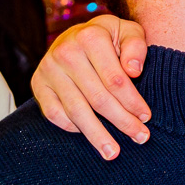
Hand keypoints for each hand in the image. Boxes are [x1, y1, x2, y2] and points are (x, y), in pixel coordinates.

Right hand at [32, 14, 150, 159]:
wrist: (76, 34)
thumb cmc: (109, 37)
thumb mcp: (128, 32)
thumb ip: (136, 47)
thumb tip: (134, 72)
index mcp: (91, 37)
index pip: (115, 80)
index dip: (133, 102)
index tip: (146, 117)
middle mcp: (66, 52)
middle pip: (98, 98)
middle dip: (122, 122)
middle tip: (140, 137)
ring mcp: (49, 69)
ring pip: (76, 110)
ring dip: (97, 135)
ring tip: (113, 152)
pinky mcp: (38, 84)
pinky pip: (54, 114)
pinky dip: (72, 127)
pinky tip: (90, 134)